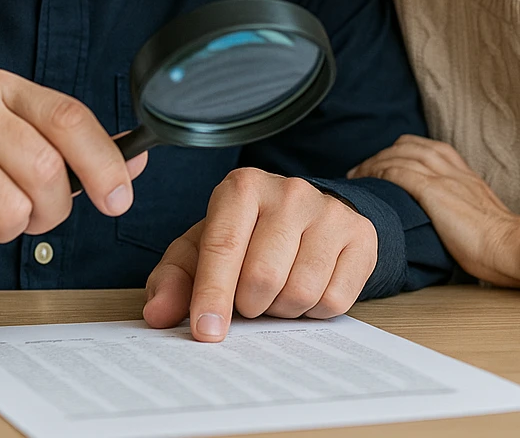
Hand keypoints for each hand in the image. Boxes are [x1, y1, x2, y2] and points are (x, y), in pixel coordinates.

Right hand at [0, 69, 146, 271]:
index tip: (120, 198)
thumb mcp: (20, 144)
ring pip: (13, 210)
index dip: (104, 162)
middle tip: (31, 214)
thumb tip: (138, 159)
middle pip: (47, 170)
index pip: (69, 118)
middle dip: (51, 209)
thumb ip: (76, 151)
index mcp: (1, 87)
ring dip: (8, 229)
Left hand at [142, 168, 377, 341]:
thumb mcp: (202, 249)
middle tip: (250, 296)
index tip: (206, 332)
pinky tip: (308, 287)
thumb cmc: (246, 236)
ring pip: (300, 291)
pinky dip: (315, 310)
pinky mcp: (361, 235)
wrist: (307, 217)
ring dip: (283, 308)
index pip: (223, 246)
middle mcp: (289, 191)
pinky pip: (334, 300)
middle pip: (263, 277)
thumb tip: (158, 313)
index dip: (212, 295)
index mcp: (242, 188)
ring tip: (278, 290)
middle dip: (250, 303)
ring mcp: (329, 211)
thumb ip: (174, 279)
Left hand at [348, 135, 519, 287]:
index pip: (423, 146)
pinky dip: (380, 172)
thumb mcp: (476, 211)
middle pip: (408, 146)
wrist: (510, 245)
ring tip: (357, 175)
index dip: (398, 152)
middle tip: (362, 169)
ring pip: (400, 155)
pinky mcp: (434, 190)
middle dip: (382, 154)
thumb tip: (438, 213)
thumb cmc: (496, 239)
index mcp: (462, 169)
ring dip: (374, 162)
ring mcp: (443, 176)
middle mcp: (451, 166)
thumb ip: (457, 203)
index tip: (381, 164)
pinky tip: (368, 181)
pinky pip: (399, 172)